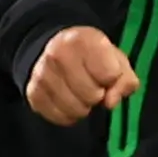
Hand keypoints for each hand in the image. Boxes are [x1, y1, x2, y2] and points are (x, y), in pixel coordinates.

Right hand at [23, 24, 140, 127]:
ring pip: (75, 109)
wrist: (56, 49)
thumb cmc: (93, 57)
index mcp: (82, 39)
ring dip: (83, 107)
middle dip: (97, 95)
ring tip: (81, 94)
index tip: (106, 73)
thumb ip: (124, 80)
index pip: (109, 74)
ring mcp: (41, 73)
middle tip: (92, 86)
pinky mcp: (32, 92)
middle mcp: (57, 53)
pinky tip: (69, 101)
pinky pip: (59, 117)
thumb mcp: (116, 59)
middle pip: (91, 94)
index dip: (112, 78)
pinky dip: (68, 115)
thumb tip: (111, 102)